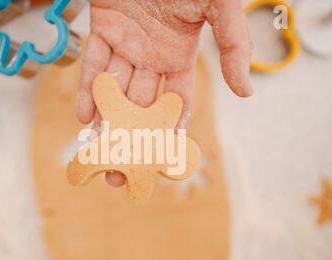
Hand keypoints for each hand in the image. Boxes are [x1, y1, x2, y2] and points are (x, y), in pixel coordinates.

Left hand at [77, 0, 252, 186]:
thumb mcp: (219, 8)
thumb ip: (233, 46)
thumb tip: (246, 92)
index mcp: (181, 55)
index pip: (177, 102)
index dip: (169, 130)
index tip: (161, 159)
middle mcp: (152, 55)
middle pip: (141, 104)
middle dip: (132, 137)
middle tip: (123, 171)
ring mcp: (127, 43)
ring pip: (115, 90)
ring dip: (107, 122)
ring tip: (99, 154)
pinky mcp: (103, 27)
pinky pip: (94, 63)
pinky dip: (89, 90)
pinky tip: (85, 118)